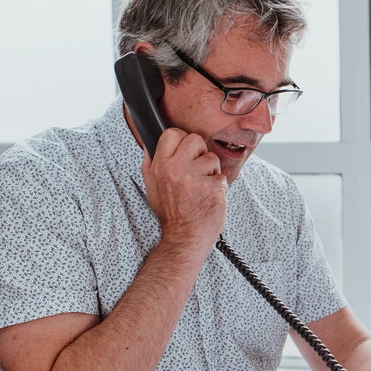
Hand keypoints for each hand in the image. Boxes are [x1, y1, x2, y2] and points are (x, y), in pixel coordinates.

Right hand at [142, 127, 227, 253]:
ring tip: (203, 187)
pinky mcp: (212, 187)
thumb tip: (148, 147)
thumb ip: (150, 166)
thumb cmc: (171, 214)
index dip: (183, 139)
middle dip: (200, 152)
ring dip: (211, 172)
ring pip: (212, 158)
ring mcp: (195, 178)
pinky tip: (210, 198)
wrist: (184, 237)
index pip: (172, 133)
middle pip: (195, 140)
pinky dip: (219, 187)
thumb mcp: (151, 188)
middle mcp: (176, 169)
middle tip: (199, 168)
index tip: (188, 151)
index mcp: (160, 166)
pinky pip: (222, 177)